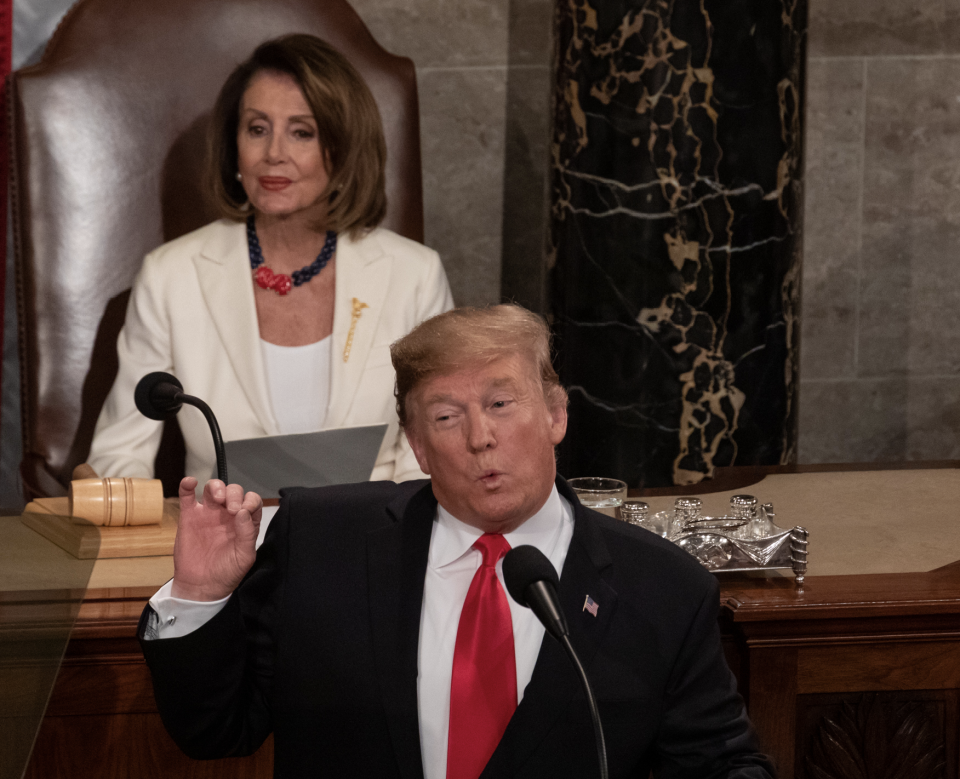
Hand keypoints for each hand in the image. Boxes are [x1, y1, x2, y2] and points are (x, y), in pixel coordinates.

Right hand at [171, 477, 262, 601]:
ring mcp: (208, 513)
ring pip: (213, 488)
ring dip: (216, 487)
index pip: (252, 501)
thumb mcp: (244, 556)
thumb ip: (247, 533)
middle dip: (234, 494)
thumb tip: (244, 512)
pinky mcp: (189, 516)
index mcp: (245, 522)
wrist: (201, 586)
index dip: (251, 501)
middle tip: (231, 509)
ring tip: (217, 499)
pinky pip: (187, 496)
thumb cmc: (226, 572)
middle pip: (233, 490)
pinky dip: (187, 485)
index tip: (244, 512)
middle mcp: (228, 514)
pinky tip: (190, 483)